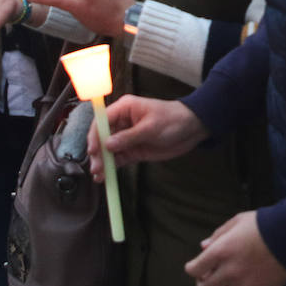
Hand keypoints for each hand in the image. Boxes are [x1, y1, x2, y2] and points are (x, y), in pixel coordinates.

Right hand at [89, 95, 207, 175]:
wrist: (192, 129)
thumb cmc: (173, 120)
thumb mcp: (151, 127)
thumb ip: (129, 137)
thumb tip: (107, 145)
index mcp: (124, 109)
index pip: (102, 121)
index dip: (94, 135)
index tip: (93, 150)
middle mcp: (122, 122)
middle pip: (101, 137)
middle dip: (97, 152)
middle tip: (96, 167)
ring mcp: (126, 137)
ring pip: (107, 150)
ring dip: (102, 162)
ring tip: (99, 175)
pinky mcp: (132, 150)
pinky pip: (117, 159)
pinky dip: (111, 167)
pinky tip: (105, 176)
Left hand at [185, 211, 285, 285]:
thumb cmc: (264, 223)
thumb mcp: (238, 221)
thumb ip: (218, 234)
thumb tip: (203, 247)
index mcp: (221, 251)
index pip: (194, 269)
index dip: (194, 268)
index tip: (199, 266)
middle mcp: (230, 271)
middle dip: (204, 284)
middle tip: (212, 278)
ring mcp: (245, 285)